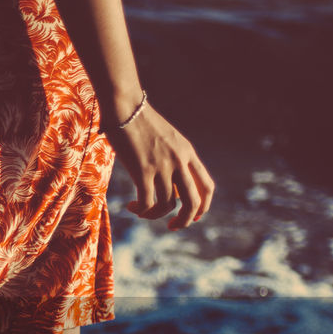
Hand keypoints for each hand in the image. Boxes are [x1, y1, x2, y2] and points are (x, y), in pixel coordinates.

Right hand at [108, 103, 214, 229]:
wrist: (125, 107)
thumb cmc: (140, 121)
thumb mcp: (166, 139)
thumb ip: (173, 158)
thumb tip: (169, 181)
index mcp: (188, 153)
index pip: (207, 186)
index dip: (204, 206)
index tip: (193, 217)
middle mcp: (179, 161)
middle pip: (193, 201)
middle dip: (185, 220)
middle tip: (173, 226)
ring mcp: (162, 166)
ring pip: (167, 205)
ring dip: (154, 215)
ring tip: (141, 213)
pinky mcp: (143, 170)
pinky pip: (147, 202)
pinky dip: (141, 210)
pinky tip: (132, 207)